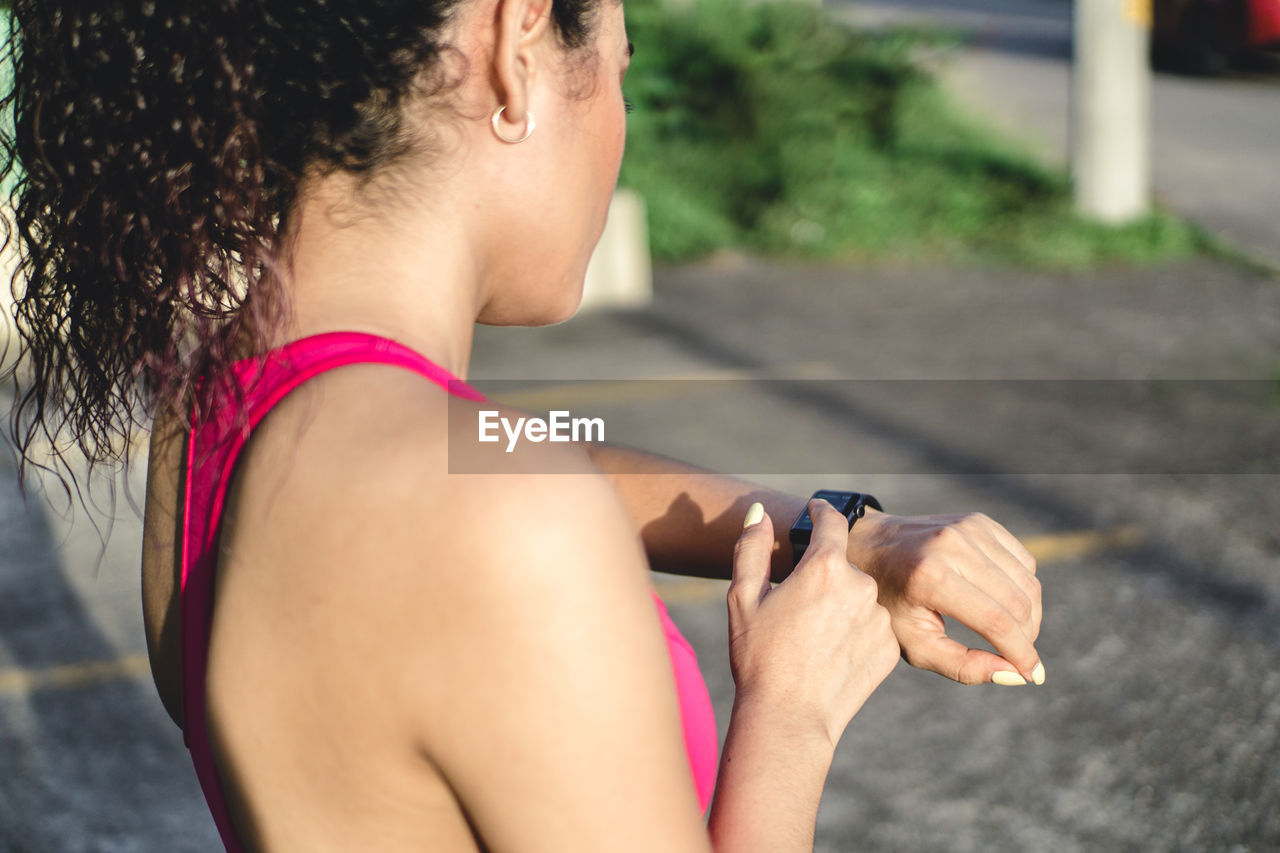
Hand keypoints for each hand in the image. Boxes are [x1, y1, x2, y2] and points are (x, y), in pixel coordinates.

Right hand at [728, 500, 900, 746]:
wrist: (789, 718)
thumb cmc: (759, 657)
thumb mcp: (743, 597)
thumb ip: (751, 548)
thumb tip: (759, 513)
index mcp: (824, 567)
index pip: (832, 522)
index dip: (822, 510)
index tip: (818, 508)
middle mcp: (861, 586)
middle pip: (842, 566)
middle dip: (823, 576)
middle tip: (797, 604)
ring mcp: (881, 619)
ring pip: (859, 597)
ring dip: (840, 605)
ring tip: (811, 637)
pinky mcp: (890, 648)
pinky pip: (872, 627)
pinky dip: (854, 632)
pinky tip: (829, 654)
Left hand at [846, 511, 1043, 685]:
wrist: (869, 547)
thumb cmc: (889, 603)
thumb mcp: (914, 643)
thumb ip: (961, 666)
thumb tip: (1014, 676)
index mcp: (930, 578)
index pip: (996, 622)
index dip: (1021, 654)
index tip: (1033, 677)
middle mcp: (952, 547)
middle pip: (1018, 603)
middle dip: (1027, 638)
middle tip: (1018, 658)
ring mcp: (967, 529)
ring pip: (1027, 582)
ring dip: (1030, 615)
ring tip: (1012, 635)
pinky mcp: (979, 521)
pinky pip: (1023, 561)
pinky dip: (1023, 588)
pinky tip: (1005, 603)